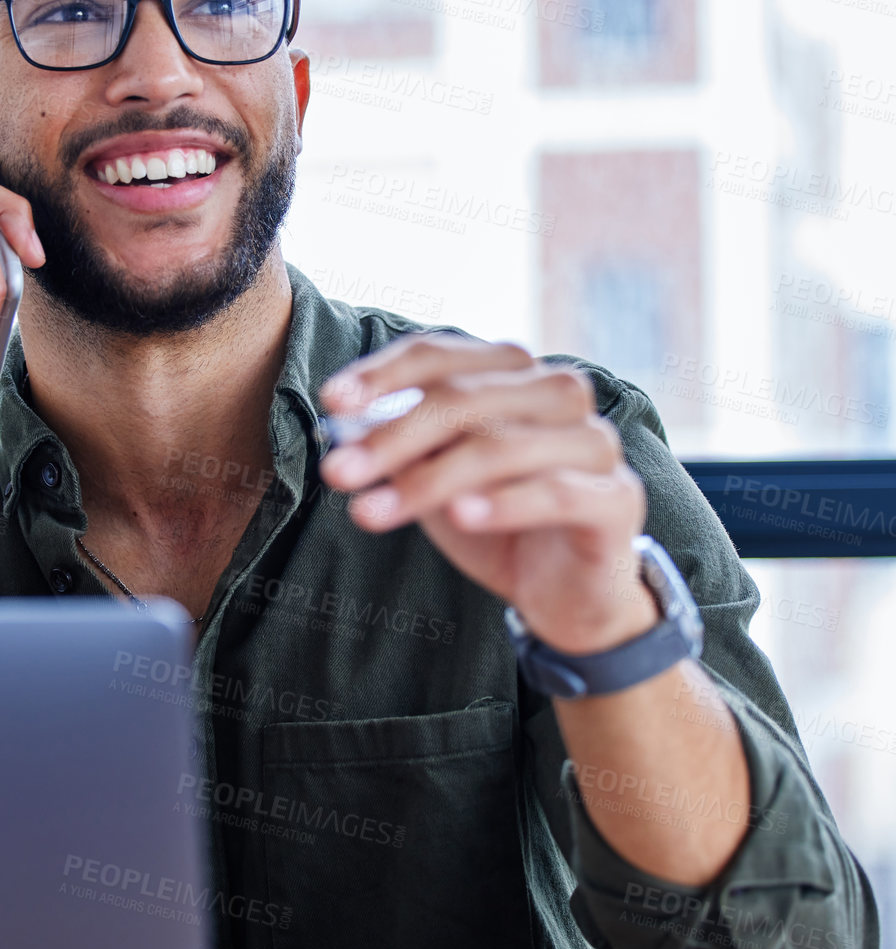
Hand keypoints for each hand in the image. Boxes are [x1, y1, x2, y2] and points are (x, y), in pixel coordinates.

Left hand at [317, 334, 655, 653]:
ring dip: (426, 480)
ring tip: (369, 512)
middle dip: (391, 437)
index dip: (383, 374)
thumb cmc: (493, 520)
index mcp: (513, 373)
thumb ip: (399, 447)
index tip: (331, 402)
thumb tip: (344, 425)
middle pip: (464, 398)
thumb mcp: (433, 479)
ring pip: (500, 447)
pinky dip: (504, 503)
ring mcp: (594, 442)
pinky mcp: (617, 499)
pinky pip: (557, 492)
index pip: (442, 354)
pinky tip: (460, 516)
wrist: (566, 594)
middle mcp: (559, 393)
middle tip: (337, 473)